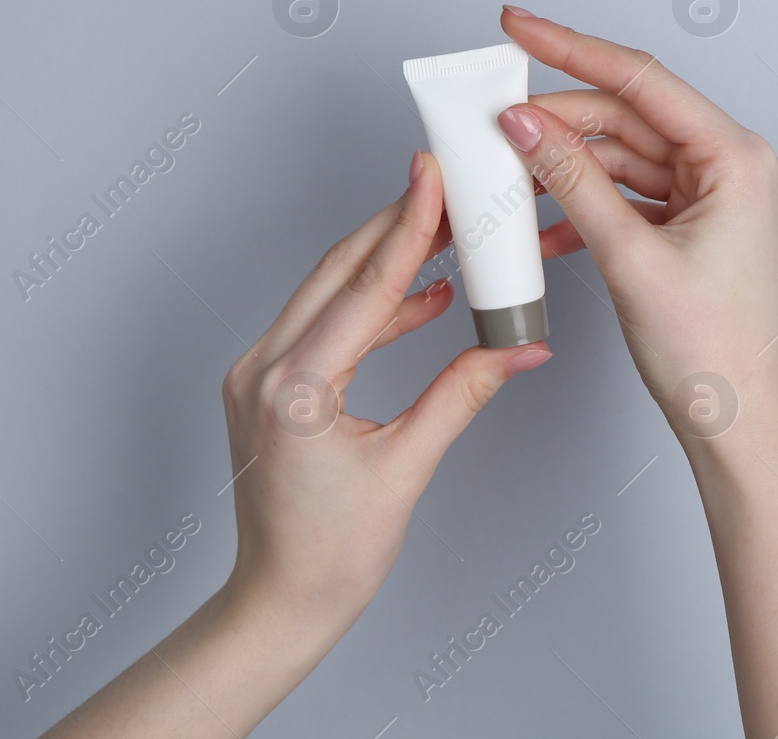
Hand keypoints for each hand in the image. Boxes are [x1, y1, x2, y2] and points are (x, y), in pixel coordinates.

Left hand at [219, 150, 550, 628]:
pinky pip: (324, 323)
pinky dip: (371, 305)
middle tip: (445, 185)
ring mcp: (258, 372)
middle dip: (397, 225)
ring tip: (443, 231)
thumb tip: (519, 349)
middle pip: (340, 272)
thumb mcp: (407, 467)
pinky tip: (421, 297)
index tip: (431, 177)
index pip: (364, 289)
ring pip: (329, 291)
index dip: (406, 227)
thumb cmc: (329, 556)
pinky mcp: (268, 382)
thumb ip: (463, 393)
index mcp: (294, 388)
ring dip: (386, 260)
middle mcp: (264, 368)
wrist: (279, 599)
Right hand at [496, 7, 777, 455]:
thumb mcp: (627, 257)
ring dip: (564, 166)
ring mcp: (711, 197)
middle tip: (496, 119)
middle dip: (558, 118)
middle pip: (627, 115)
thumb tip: (525, 125)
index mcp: (736, 158)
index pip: (640, 79)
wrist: (736, 425)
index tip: (517, 27)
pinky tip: (540, 225)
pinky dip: (582, 204)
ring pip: (621, 156)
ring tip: (508, 174)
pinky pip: (625, 195)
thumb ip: (572, 181)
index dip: (570, 47)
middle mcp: (730, 167)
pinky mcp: (691, 226)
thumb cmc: (712, 353)